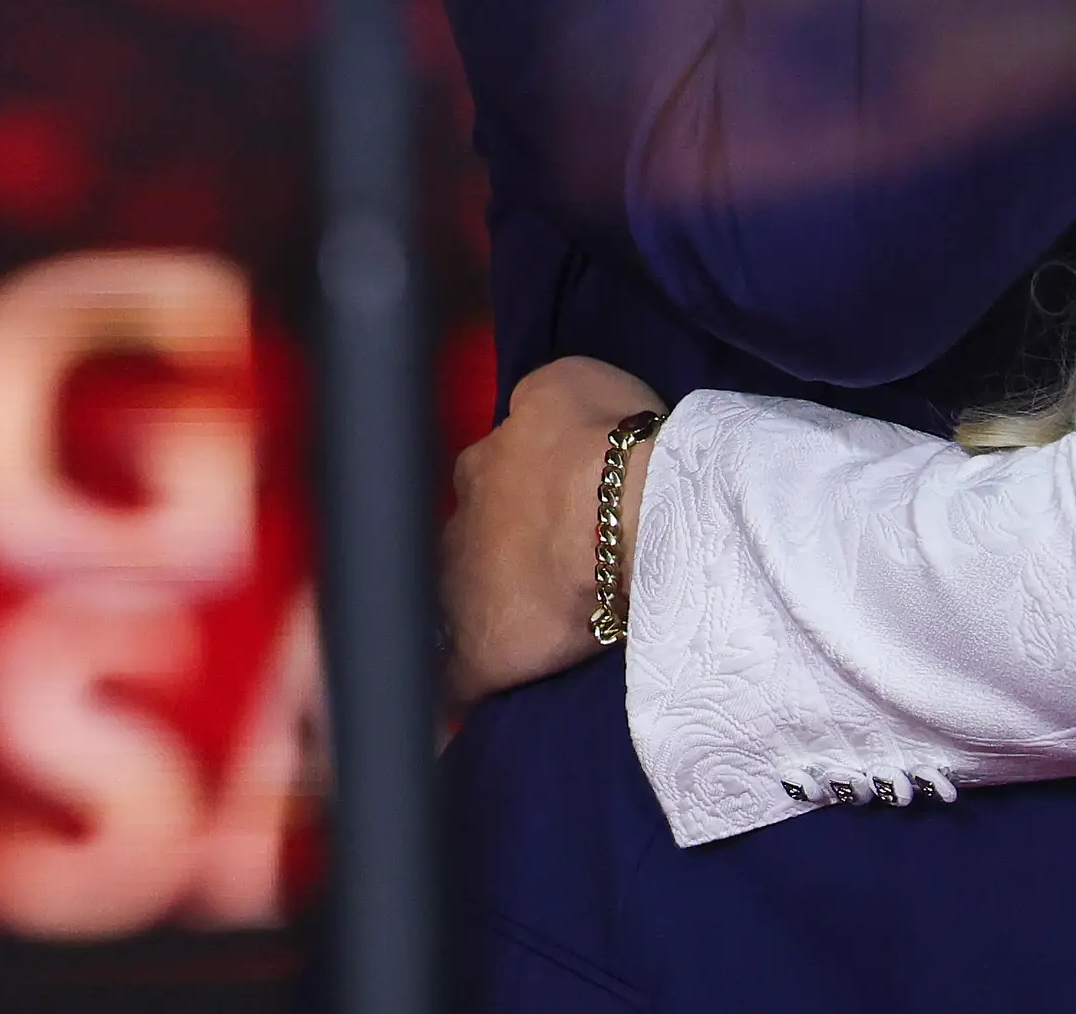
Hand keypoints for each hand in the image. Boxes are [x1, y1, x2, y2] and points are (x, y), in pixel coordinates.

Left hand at [441, 356, 666, 704]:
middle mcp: (459, 520)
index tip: (550, 508)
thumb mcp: (573, 380)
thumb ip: (541, 401)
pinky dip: (464, 687)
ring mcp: (459, 591)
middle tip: (544, 567)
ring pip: (456, 601)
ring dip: (480, 609)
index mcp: (484, 461)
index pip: (488, 476)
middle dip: (495, 552)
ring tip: (518, 627)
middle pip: (469, 538)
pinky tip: (472, 696)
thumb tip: (533, 415)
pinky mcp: (475, 654)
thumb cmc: (608, 441)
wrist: (618, 510)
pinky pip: (458, 679)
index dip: (521, 494)